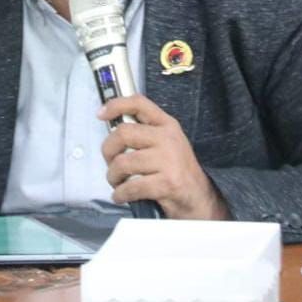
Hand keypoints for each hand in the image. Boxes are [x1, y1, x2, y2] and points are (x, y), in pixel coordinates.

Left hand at [99, 95, 228, 219]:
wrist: (200, 197)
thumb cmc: (178, 171)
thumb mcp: (167, 143)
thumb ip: (144, 133)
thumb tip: (112, 133)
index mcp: (167, 125)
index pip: (139, 103)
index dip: (116, 105)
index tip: (101, 113)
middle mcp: (168, 138)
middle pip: (123, 133)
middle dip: (108, 151)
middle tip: (110, 162)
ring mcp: (168, 160)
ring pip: (123, 162)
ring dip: (113, 176)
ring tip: (117, 182)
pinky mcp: (167, 182)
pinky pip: (131, 187)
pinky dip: (120, 194)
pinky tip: (122, 195)